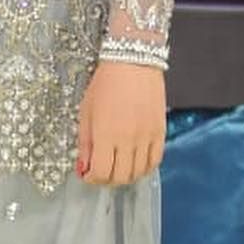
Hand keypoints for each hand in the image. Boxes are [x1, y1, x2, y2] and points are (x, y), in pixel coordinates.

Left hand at [76, 60, 165, 186]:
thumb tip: (84, 168)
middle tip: (102, 172)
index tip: (88, 173)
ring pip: (138, 172)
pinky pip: (155, 161)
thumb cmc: (105, 84)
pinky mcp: (160, 132)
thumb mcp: (86, 112)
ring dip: (126, 176)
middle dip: (108, 180)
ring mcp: (146, 137)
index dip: (92, 179)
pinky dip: (145, 168)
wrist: (133, 63)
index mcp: (105, 134)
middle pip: (120, 177)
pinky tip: (136, 163)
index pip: (100, 173)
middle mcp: (127, 139)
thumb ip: (85, 143)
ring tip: (118, 167)